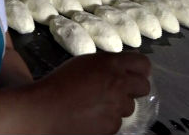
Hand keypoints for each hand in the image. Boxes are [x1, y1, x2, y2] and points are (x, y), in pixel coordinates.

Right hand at [26, 52, 150, 133]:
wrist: (45, 109)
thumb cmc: (59, 83)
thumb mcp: (83, 63)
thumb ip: (105, 65)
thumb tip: (121, 69)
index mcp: (110, 64)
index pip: (143, 63)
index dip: (139, 69)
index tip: (133, 74)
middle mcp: (118, 83)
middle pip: (144, 86)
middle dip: (134, 89)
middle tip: (119, 91)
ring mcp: (117, 106)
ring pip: (129, 106)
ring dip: (118, 105)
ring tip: (96, 104)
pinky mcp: (112, 125)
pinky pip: (117, 121)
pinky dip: (107, 120)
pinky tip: (91, 115)